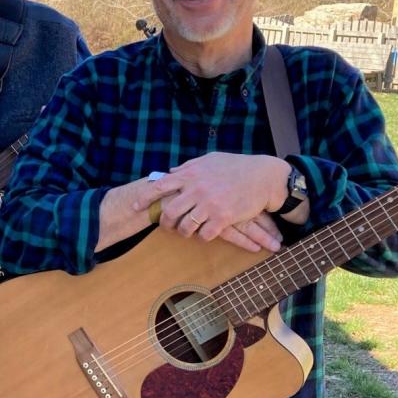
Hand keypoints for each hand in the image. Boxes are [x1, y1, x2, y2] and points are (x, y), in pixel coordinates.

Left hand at [135, 153, 288, 250]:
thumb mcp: (210, 160)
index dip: (144, 199)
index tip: (134, 208)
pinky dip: (202, 237)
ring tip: (186, 232)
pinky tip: (205, 234)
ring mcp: (210, 204)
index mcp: (191, 174)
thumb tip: (170, 172)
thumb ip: (188, 167)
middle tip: (165, 227)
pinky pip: (204, 235)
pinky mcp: (223, 218)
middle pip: (169, 212)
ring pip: (185, 227)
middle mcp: (197, 189)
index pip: (160, 186)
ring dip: (183, 232)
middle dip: (164, 223)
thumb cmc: (237, 167)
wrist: (264, 177)